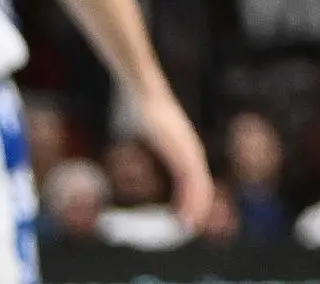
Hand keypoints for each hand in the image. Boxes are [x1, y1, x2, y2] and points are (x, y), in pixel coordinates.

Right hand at [136, 87, 219, 231]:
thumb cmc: (133, 110)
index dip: (188, 198)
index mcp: (179, 147)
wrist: (139, 90)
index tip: (180, 216)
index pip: (190, 179)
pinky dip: (190, 199)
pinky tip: (185, 213)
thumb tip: (121, 157)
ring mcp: (188, 149)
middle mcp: (189, 149)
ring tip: (187, 228)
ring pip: (199, 186)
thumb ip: (135, 150)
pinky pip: (191, 180)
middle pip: (199, 186)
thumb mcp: (134, 137)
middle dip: (194, 208)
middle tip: (185, 229)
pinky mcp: (183, 150)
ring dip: (194, 208)